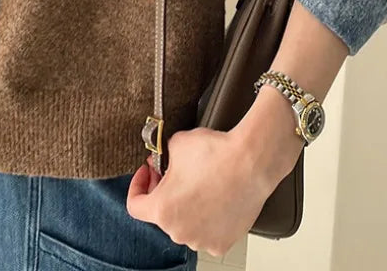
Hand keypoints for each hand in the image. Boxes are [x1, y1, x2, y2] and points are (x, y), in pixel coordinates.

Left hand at [125, 122, 301, 257]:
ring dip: (186, 207)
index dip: (138, 185)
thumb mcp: (175, 144)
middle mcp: (180, 231)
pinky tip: (214, 198)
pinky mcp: (222, 243)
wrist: (251, 162)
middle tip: (175, 174)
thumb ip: (160, 156)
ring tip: (199, 185)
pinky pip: (206, 231)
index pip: (135, 206)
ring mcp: (202, 240)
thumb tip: (160, 162)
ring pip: (185, 224)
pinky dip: (207, 218)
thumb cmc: (216, 154)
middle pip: (162, 213)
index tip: (148, 173)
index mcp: (162, 209)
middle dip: (166, 192)